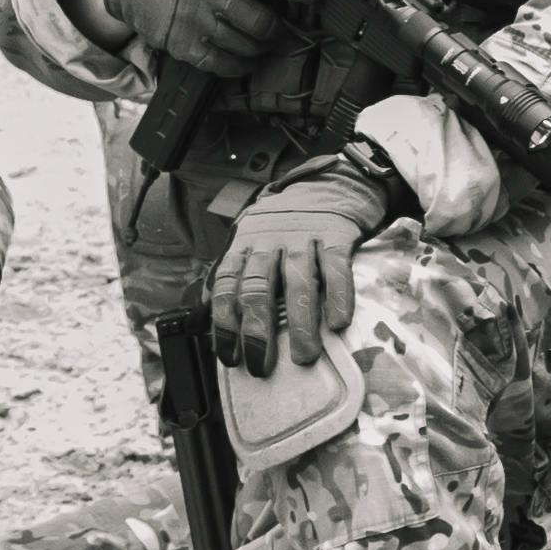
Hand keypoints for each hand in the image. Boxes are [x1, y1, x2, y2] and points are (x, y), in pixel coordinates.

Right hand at [108, 0, 310, 75]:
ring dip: (261, 47)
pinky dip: (239, 65)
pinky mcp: (182, 44)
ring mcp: (195, 21)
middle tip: (281, 26)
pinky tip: (243, 58)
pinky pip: (222, 65)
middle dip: (279, 28)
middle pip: (261, 22)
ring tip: (262, 40)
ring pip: (246, 46)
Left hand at [208, 167, 391, 366]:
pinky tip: (338, 323)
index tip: (230, 357)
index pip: (227, 286)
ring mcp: (304, 237)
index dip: (225, 324)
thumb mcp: (252, 240)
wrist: (329, 183)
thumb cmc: (286, 224)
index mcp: (245, 245)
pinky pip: (336, 269)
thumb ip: (235, 275)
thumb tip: (211, 318)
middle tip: (262, 365)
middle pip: (258, 289)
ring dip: (299, 324)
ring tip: (304, 355)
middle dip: (257, 332)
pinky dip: (338, 297)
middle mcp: (270, 241)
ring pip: (297, 283)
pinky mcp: (336, 234)